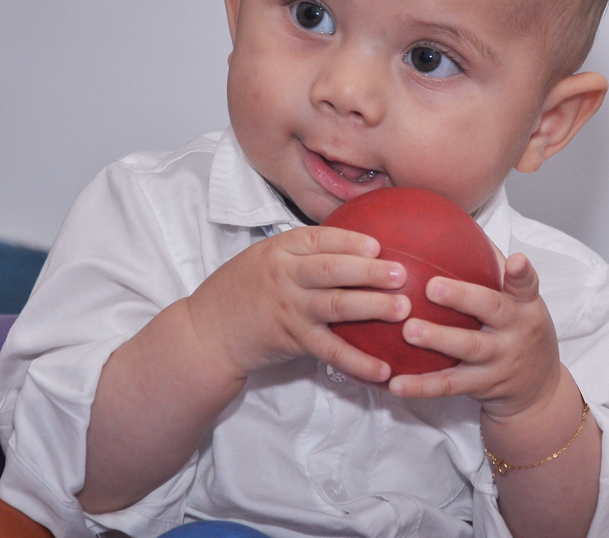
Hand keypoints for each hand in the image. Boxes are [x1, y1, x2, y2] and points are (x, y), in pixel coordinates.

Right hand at [187, 226, 410, 383]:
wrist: (206, 333)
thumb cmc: (241, 290)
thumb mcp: (263, 258)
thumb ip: (301, 252)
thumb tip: (353, 244)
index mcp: (279, 250)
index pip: (318, 239)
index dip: (349, 241)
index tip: (378, 244)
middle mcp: (285, 277)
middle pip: (332, 271)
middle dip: (369, 271)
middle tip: (402, 273)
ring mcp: (290, 310)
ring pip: (336, 307)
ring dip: (372, 308)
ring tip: (403, 309)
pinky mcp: (293, 341)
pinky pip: (331, 352)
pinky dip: (358, 362)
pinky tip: (383, 369)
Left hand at [387, 251, 561, 418]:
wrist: (539, 392)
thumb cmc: (520, 331)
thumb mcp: (521, 303)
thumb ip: (493, 268)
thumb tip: (458, 224)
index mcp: (525, 305)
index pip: (527, 284)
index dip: (521, 273)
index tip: (516, 260)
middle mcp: (516, 331)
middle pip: (492, 311)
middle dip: (462, 297)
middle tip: (432, 286)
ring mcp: (500, 361)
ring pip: (468, 348)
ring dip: (437, 339)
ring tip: (408, 330)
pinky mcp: (482, 387)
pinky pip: (448, 385)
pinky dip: (421, 385)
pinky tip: (394, 382)